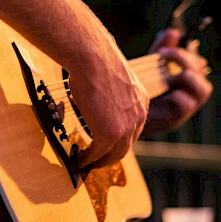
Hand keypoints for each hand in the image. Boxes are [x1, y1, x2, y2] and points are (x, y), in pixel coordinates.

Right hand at [69, 37, 149, 168]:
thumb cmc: (95, 60)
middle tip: (95, 161)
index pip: (132, 129)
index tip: (105, 145)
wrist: (92, 57)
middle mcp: (139, 116)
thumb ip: (110, 94)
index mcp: (141, 102)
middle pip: (126, 145)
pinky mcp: (110, 134)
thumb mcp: (111, 79)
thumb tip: (96, 95)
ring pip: (115, 154)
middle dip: (110, 156)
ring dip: (100, 162)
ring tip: (86, 165)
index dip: (118, 140)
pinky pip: (99, 153)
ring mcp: (126, 127)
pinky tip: (79, 161)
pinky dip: (88, 160)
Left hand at [142, 28, 212, 136]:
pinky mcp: (178, 118)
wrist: (124, 113)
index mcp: (186, 75)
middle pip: (201, 70)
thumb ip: (162, 49)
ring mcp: (188, 105)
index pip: (197, 60)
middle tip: (163, 54)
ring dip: (184, 77)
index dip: (184, 52)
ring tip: (166, 77)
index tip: (163, 49)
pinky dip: (176, 97)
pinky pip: (188, 104)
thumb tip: (173, 32)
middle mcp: (191, 90)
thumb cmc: (140, 88)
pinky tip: (162, 96)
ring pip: (204, 89)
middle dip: (183, 58)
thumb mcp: (150, 64)